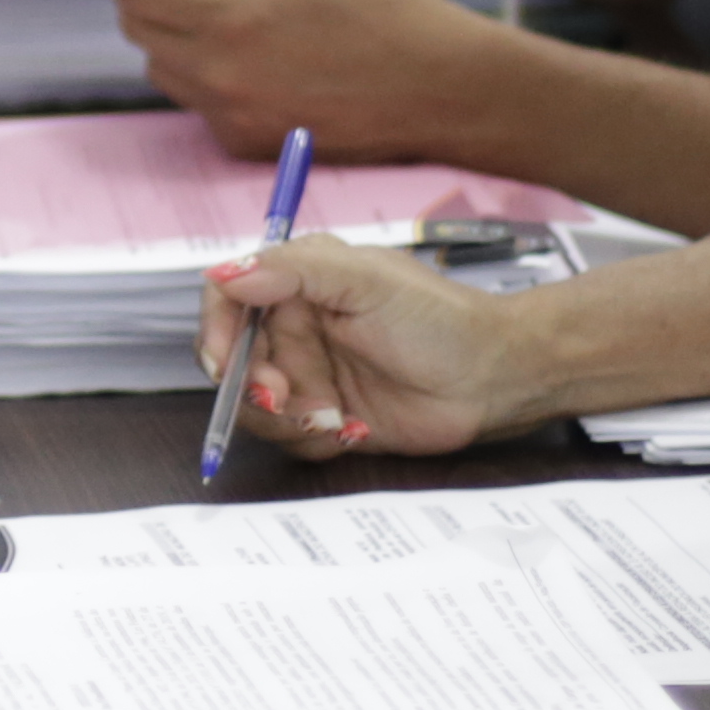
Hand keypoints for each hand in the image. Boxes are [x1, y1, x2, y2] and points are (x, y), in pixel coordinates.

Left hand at [97, 0, 490, 162]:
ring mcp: (231, 117)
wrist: (446, 91)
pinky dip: (203, 66)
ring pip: (162, 64)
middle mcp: (220, 75)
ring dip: (169, 27)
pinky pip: (197, 98)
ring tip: (221, 1)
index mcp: (232, 17)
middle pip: (138, 24)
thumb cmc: (389, 8)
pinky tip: (252, 48)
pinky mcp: (247, 145)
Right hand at [196, 233, 567, 461]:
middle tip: (287, 395)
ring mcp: (311, 373)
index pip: (228, 297)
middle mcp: (298, 326)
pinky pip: (290, 437)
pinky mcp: (327, 417)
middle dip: (255, 385)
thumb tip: (225, 272)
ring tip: (335, 416)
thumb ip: (292, 270)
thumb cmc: (441, 319)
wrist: (494, 378)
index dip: (214, 329)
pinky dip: (314, 439)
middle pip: (235, 360)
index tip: (221, 360)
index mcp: (300, 282)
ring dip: (289, 417)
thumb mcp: (365, 280)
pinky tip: (354, 428)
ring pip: (257, 406)